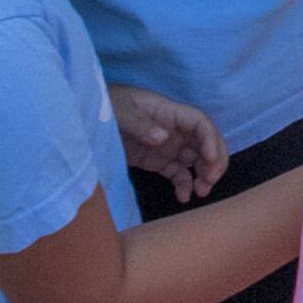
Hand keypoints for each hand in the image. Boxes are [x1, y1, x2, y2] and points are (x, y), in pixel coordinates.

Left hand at [109, 85, 225, 203]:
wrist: (88, 118)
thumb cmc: (106, 106)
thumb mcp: (120, 112)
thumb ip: (141, 124)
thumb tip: (163, 137)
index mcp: (169, 112)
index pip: (199, 123)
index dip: (210, 139)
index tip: (209, 159)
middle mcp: (174, 129)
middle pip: (205, 142)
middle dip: (215, 160)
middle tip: (212, 179)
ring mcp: (167, 146)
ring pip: (196, 160)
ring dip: (204, 175)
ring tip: (202, 192)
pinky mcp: (158, 161)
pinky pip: (178, 173)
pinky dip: (185, 185)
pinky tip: (183, 197)